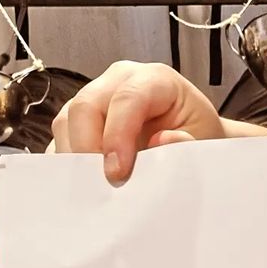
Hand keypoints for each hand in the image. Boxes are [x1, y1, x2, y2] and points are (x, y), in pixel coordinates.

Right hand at [51, 61, 223, 184]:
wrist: (194, 139)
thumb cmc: (198, 135)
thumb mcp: (204, 140)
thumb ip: (186, 143)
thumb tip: (161, 141)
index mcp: (154, 79)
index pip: (127, 98)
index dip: (118, 135)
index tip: (117, 173)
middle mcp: (119, 81)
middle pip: (86, 106)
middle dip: (88, 149)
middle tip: (101, 185)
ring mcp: (96, 99)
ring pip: (67, 122)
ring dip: (75, 159)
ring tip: (95, 188)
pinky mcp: (81, 121)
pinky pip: (62, 139)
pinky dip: (68, 164)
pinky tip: (85, 185)